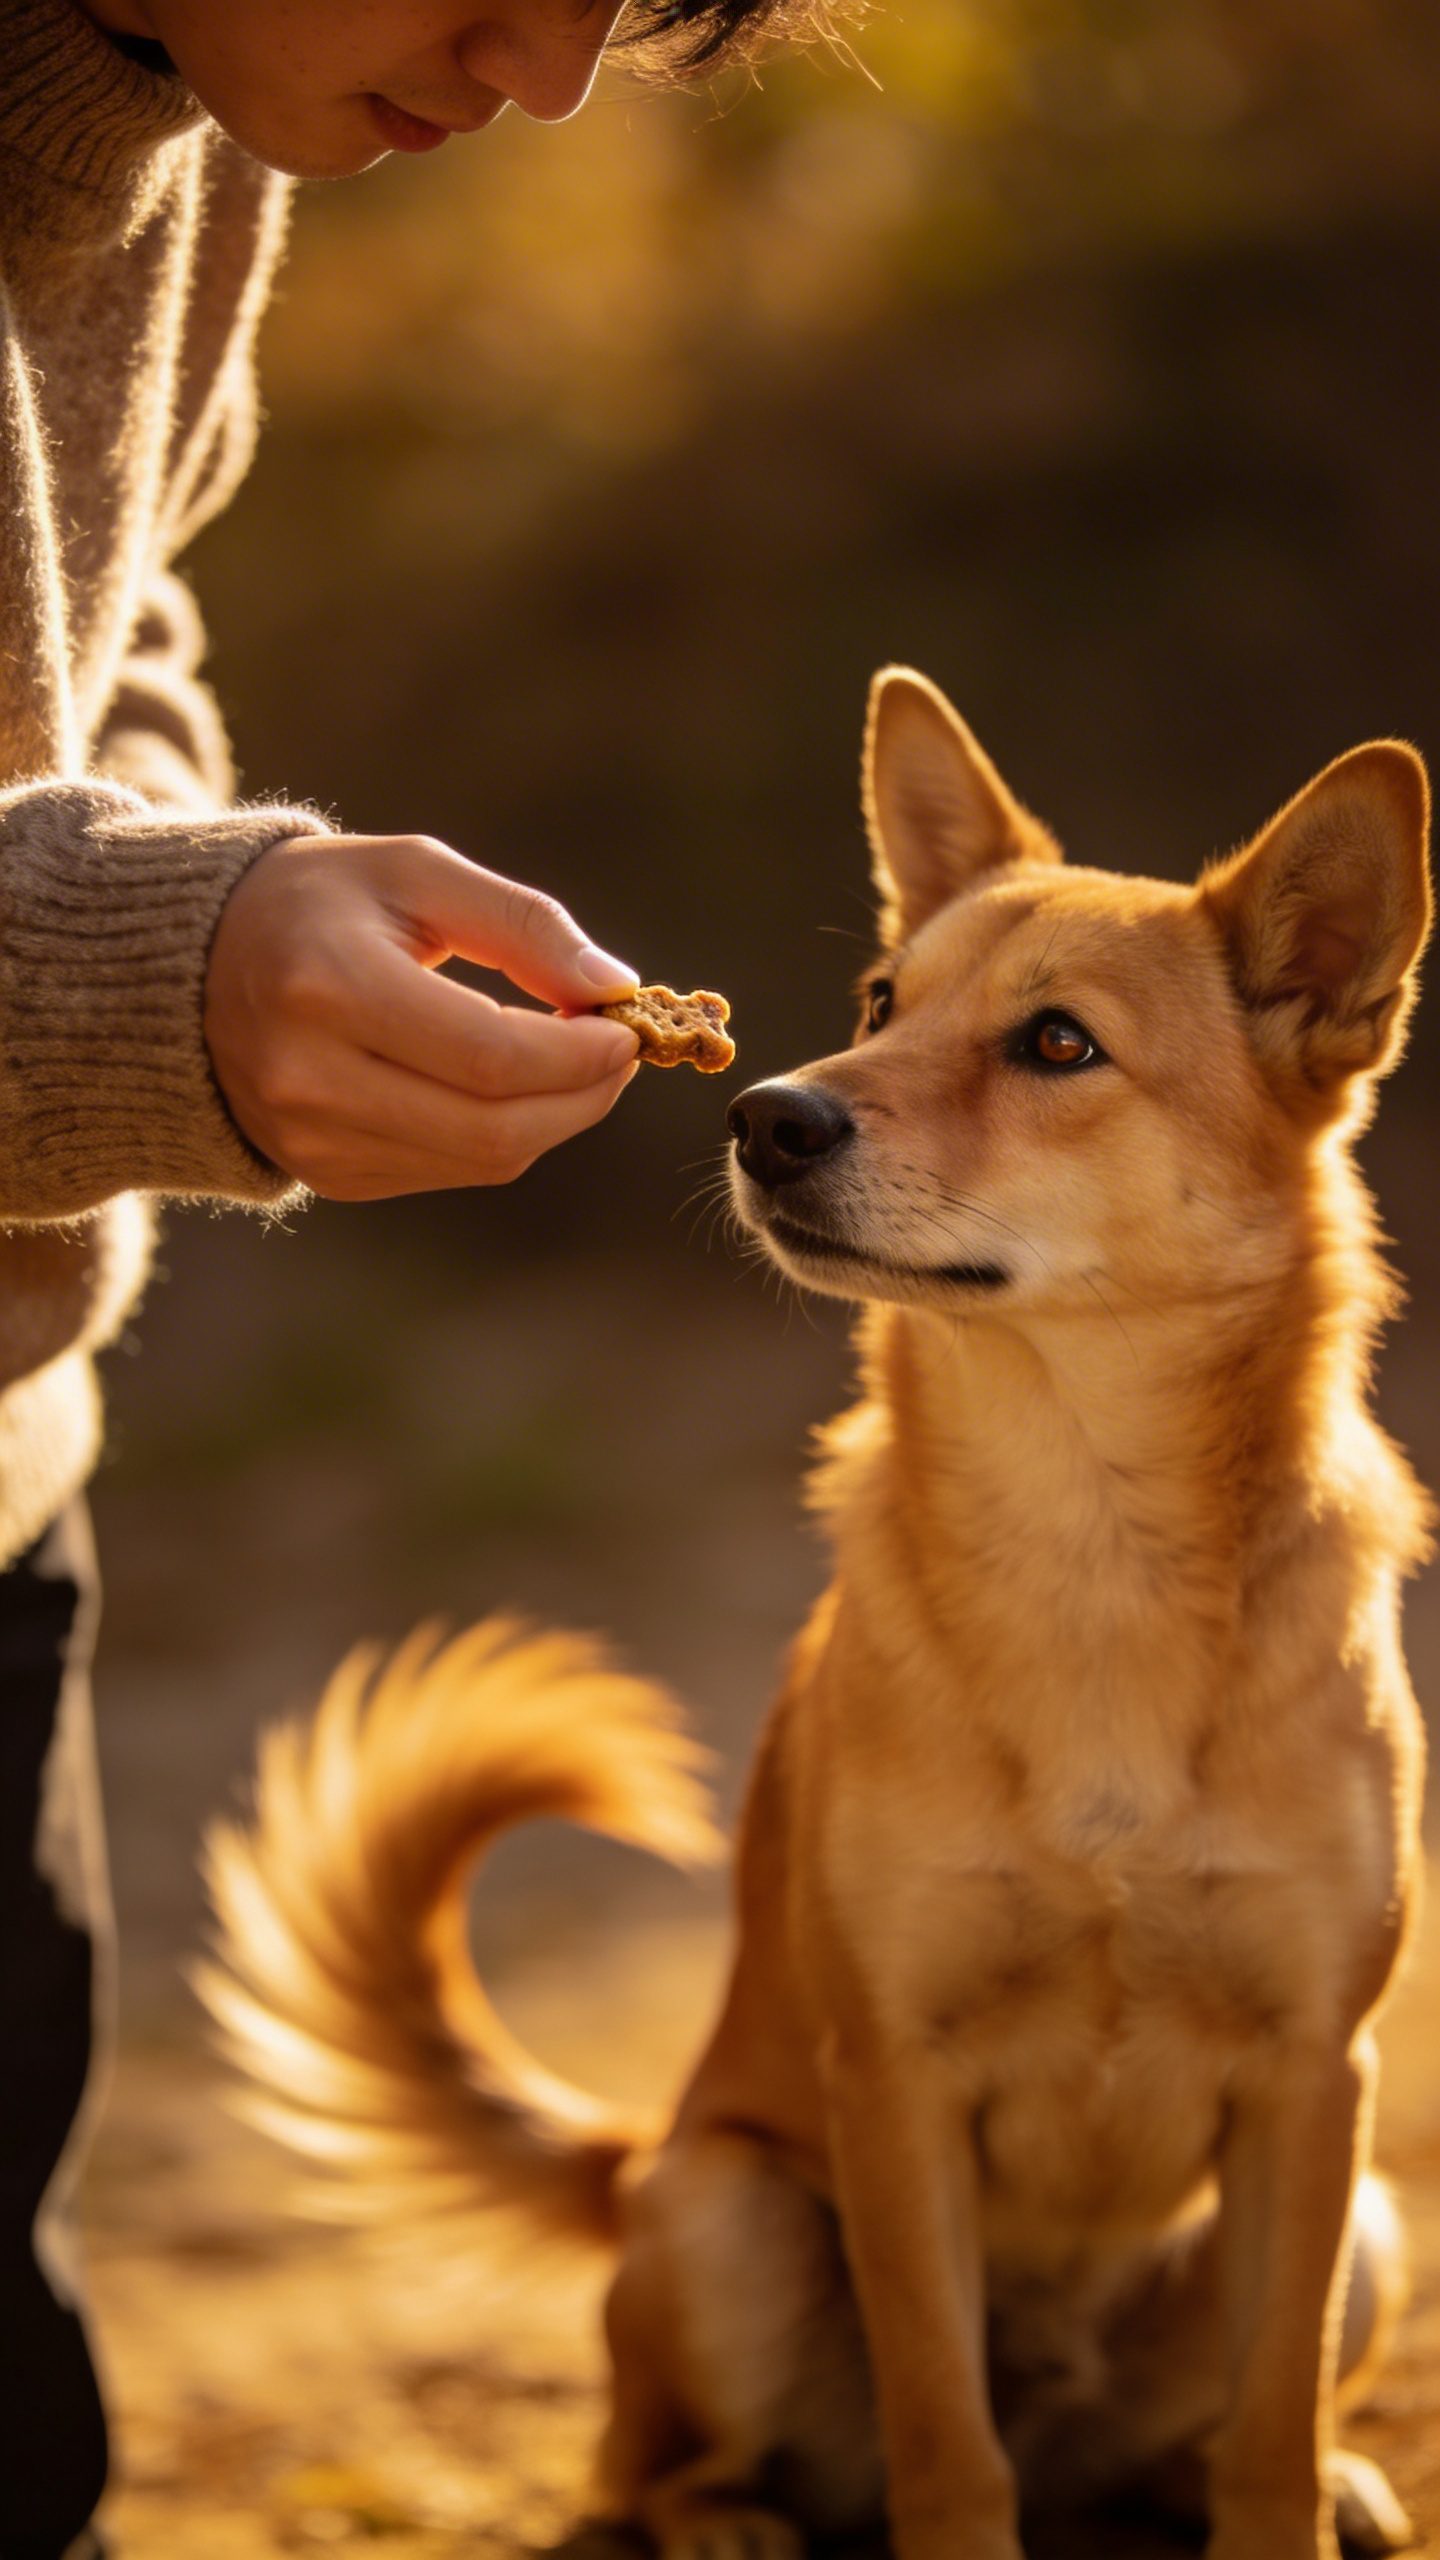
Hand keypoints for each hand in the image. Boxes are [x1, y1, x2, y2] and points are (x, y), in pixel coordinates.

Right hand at [204, 832, 641, 1198]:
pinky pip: (448, 1171)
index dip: (578, 1054)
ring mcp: (311, 1138)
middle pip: (492, 1126)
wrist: (192, 968)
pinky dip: (501, 1134)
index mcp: (327, 986)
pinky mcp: (324, 1174)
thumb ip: (521, 924)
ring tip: (573, 1062)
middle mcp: (309, 1076)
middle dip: (582, 1096)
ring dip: (553, 1118)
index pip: (488, 1055)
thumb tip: (614, 987)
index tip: (624, 1026)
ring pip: (480, 1158)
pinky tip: (508, 1087)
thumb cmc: (321, 903)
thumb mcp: (415, 873)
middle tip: (618, 1053)